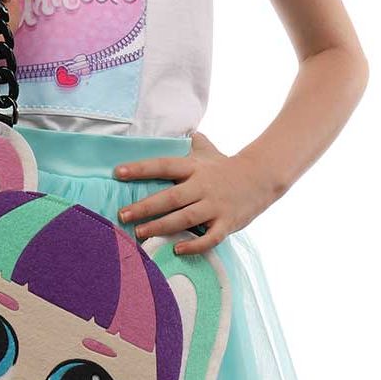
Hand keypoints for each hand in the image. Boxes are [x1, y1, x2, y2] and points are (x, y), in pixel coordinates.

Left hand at [114, 130, 280, 254]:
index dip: (140, 169)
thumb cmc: (228, 167)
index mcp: (195, 168)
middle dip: (144, 207)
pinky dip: (194, 245)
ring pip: (184, 218)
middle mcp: (203, 186)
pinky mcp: (227, 224)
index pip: (164, 165)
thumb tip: (184, 130)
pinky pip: (209, 238)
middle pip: (170, 197)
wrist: (263, 177)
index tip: (118, 172)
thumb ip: (194, 143)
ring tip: (139, 233)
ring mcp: (215, 206)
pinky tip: (176, 249)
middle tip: (122, 215)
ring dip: (161, 226)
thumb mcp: (209, 151)